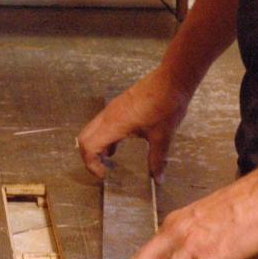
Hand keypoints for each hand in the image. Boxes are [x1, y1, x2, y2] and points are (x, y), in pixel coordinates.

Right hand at [77, 70, 193, 181]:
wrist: (173, 78)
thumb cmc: (167, 106)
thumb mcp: (163, 136)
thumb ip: (157, 159)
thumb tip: (158, 180)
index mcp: (114, 124)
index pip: (89, 146)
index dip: (91, 164)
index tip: (105, 175)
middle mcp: (108, 116)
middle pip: (84, 139)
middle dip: (89, 157)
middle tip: (102, 170)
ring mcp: (112, 109)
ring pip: (91, 130)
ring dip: (95, 147)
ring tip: (109, 161)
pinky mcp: (118, 105)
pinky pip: (101, 124)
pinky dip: (103, 138)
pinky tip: (117, 147)